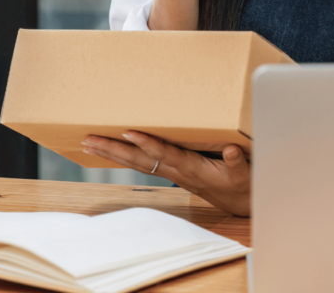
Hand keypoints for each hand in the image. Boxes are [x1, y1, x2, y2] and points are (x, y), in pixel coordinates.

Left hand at [82, 132, 250, 216]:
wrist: (240, 202)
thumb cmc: (242, 184)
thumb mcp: (244, 174)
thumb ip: (237, 163)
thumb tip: (231, 151)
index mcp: (192, 168)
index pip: (165, 155)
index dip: (147, 144)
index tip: (128, 133)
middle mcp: (177, 171)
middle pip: (140, 160)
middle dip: (114, 150)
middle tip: (89, 139)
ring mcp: (172, 173)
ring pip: (137, 163)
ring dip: (112, 154)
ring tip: (89, 144)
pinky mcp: (173, 172)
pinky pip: (144, 164)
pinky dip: (125, 157)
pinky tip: (112, 151)